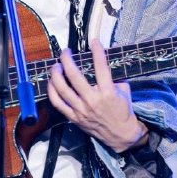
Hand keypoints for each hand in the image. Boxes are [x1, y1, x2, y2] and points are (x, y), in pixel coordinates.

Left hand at [47, 39, 148, 153]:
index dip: (97, 52)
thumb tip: (108, 62)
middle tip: (65, 52)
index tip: (94, 42)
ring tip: (56, 65)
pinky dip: (52, 91)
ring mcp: (81, 110)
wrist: (121, 135)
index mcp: (108, 93)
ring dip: (56, 74)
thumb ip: (116, 77)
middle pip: (74, 76)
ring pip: (62, 89)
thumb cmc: (123, 112)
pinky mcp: (74, 118)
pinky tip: (51, 82)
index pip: (101, 68)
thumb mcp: (125, 92)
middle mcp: (92, 101)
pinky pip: (58, 103)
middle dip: (67, 60)